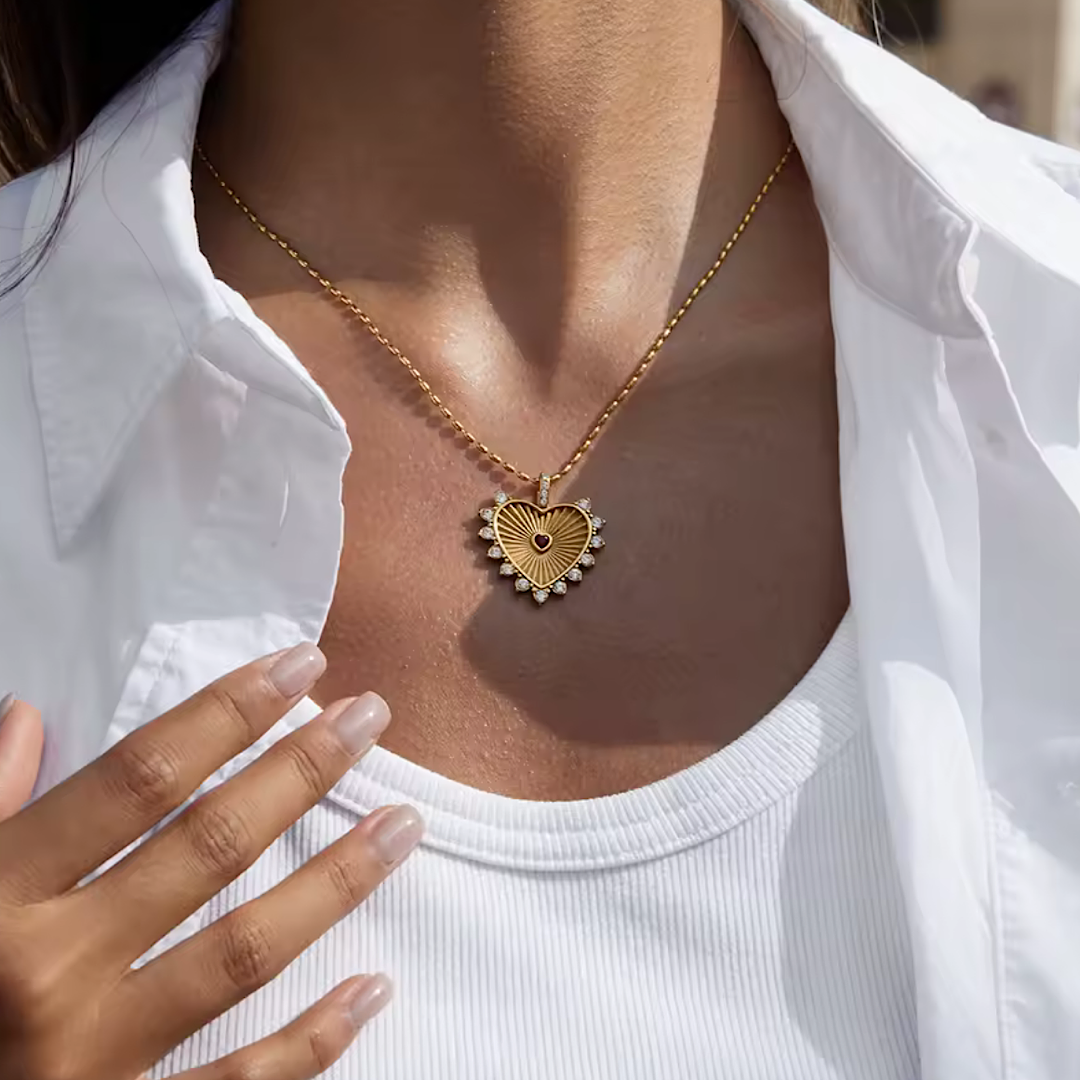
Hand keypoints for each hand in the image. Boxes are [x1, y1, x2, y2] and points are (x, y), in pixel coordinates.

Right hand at [0, 646, 420, 1079]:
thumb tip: (27, 716)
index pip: (139, 779)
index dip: (228, 712)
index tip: (301, 666)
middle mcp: (49, 973)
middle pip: (208, 848)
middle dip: (300, 772)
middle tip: (371, 718)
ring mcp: (93, 1061)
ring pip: (242, 953)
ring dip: (335, 882)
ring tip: (403, 824)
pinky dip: (311, 1041)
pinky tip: (374, 988)